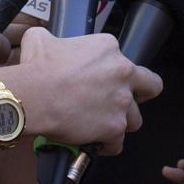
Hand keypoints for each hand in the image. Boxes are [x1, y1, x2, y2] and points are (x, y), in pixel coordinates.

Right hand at [3, 29, 160, 153]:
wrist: (33, 96)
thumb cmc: (36, 68)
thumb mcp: (40, 39)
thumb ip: (52, 38)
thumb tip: (45, 41)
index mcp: (108, 48)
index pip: (124, 60)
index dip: (113, 72)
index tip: (100, 80)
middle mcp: (122, 72)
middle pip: (150, 86)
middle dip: (139, 95)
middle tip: (120, 101)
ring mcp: (121, 101)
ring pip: (135, 119)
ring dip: (120, 123)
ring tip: (101, 126)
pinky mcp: (114, 126)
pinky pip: (118, 143)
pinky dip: (107, 145)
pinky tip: (95, 143)